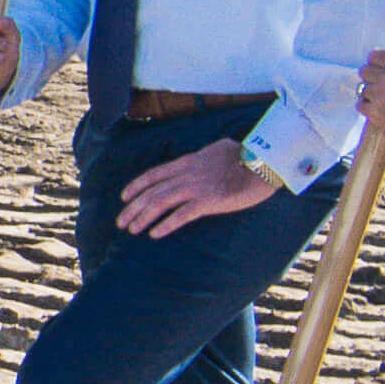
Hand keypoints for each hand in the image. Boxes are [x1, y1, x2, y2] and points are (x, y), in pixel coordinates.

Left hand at [116, 138, 279, 237]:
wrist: (264, 163)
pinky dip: (166, 224)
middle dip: (132, 208)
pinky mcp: (209, 201)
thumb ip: (202, 157)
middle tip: (121, 222)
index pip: (154, 174)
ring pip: (160, 202)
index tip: (123, 197)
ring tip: (132, 230)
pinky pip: (182, 215)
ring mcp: (197, 187)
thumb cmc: (245, 156)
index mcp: (188, 162)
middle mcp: (187, 174)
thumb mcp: (217, 149)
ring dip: (143, 217)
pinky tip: (155, 234)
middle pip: (152, 191)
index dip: (136, 186)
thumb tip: (198, 158)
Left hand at [359, 47, 384, 152]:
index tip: (380, 72)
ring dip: (371, 95)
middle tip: (382, 89)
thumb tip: (371, 58)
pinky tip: (381, 110)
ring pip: (361, 89)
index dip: (375, 64)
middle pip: (364, 71)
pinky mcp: (375, 111)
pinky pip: (360, 105)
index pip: (374, 56)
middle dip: (371, 79)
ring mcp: (381, 94)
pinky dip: (367, 108)